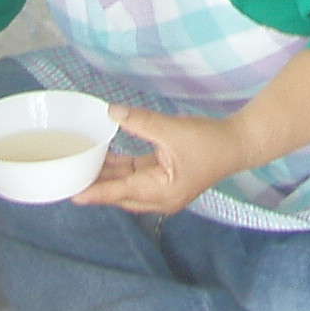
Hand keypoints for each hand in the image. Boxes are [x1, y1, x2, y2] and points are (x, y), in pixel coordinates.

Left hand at [74, 105, 252, 217]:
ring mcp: (163, 191)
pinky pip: (138, 178)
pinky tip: (108, 159)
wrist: (238, 144)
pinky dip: (123, 170)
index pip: (120, 193)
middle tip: (71, 174)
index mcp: (160, 193)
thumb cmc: (209, 141)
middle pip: (121, 194)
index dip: (96, 192)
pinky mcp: (166, 180)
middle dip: (98, 185)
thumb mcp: (172, 129)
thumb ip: (140, 121)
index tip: (72, 194)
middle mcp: (159, 199)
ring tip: (84, 165)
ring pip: (128, 186)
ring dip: (109, 177)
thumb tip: (111, 112)